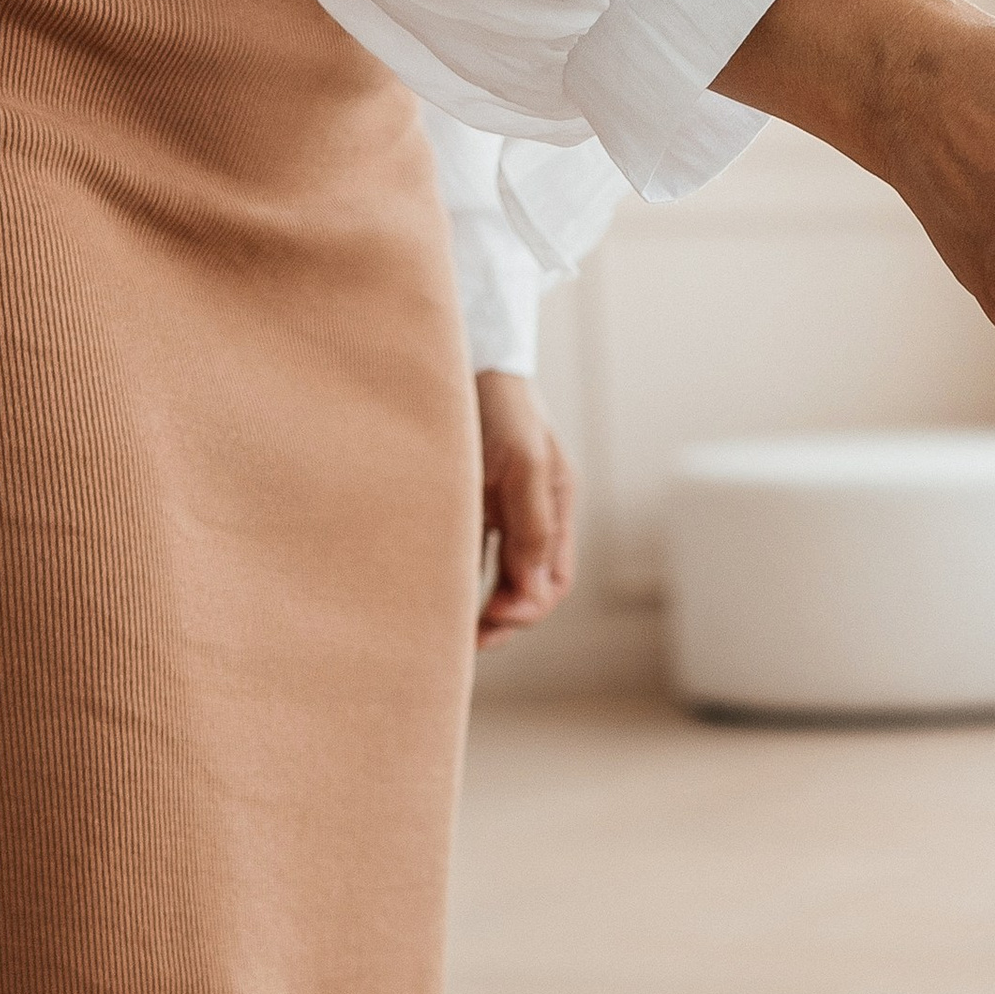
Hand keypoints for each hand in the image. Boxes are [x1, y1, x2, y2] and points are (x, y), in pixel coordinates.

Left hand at [474, 371, 578, 643]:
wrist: (462, 352)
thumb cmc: (496, 401)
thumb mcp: (524, 462)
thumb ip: (532, 525)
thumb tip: (534, 591)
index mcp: (556, 506)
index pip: (552, 580)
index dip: (525, 609)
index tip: (491, 620)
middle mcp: (533, 513)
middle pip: (529, 586)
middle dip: (504, 619)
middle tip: (466, 642)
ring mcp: (502, 508)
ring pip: (501, 576)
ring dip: (482, 607)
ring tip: (451, 634)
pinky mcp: (471, 500)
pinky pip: (473, 553)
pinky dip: (462, 580)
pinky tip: (438, 595)